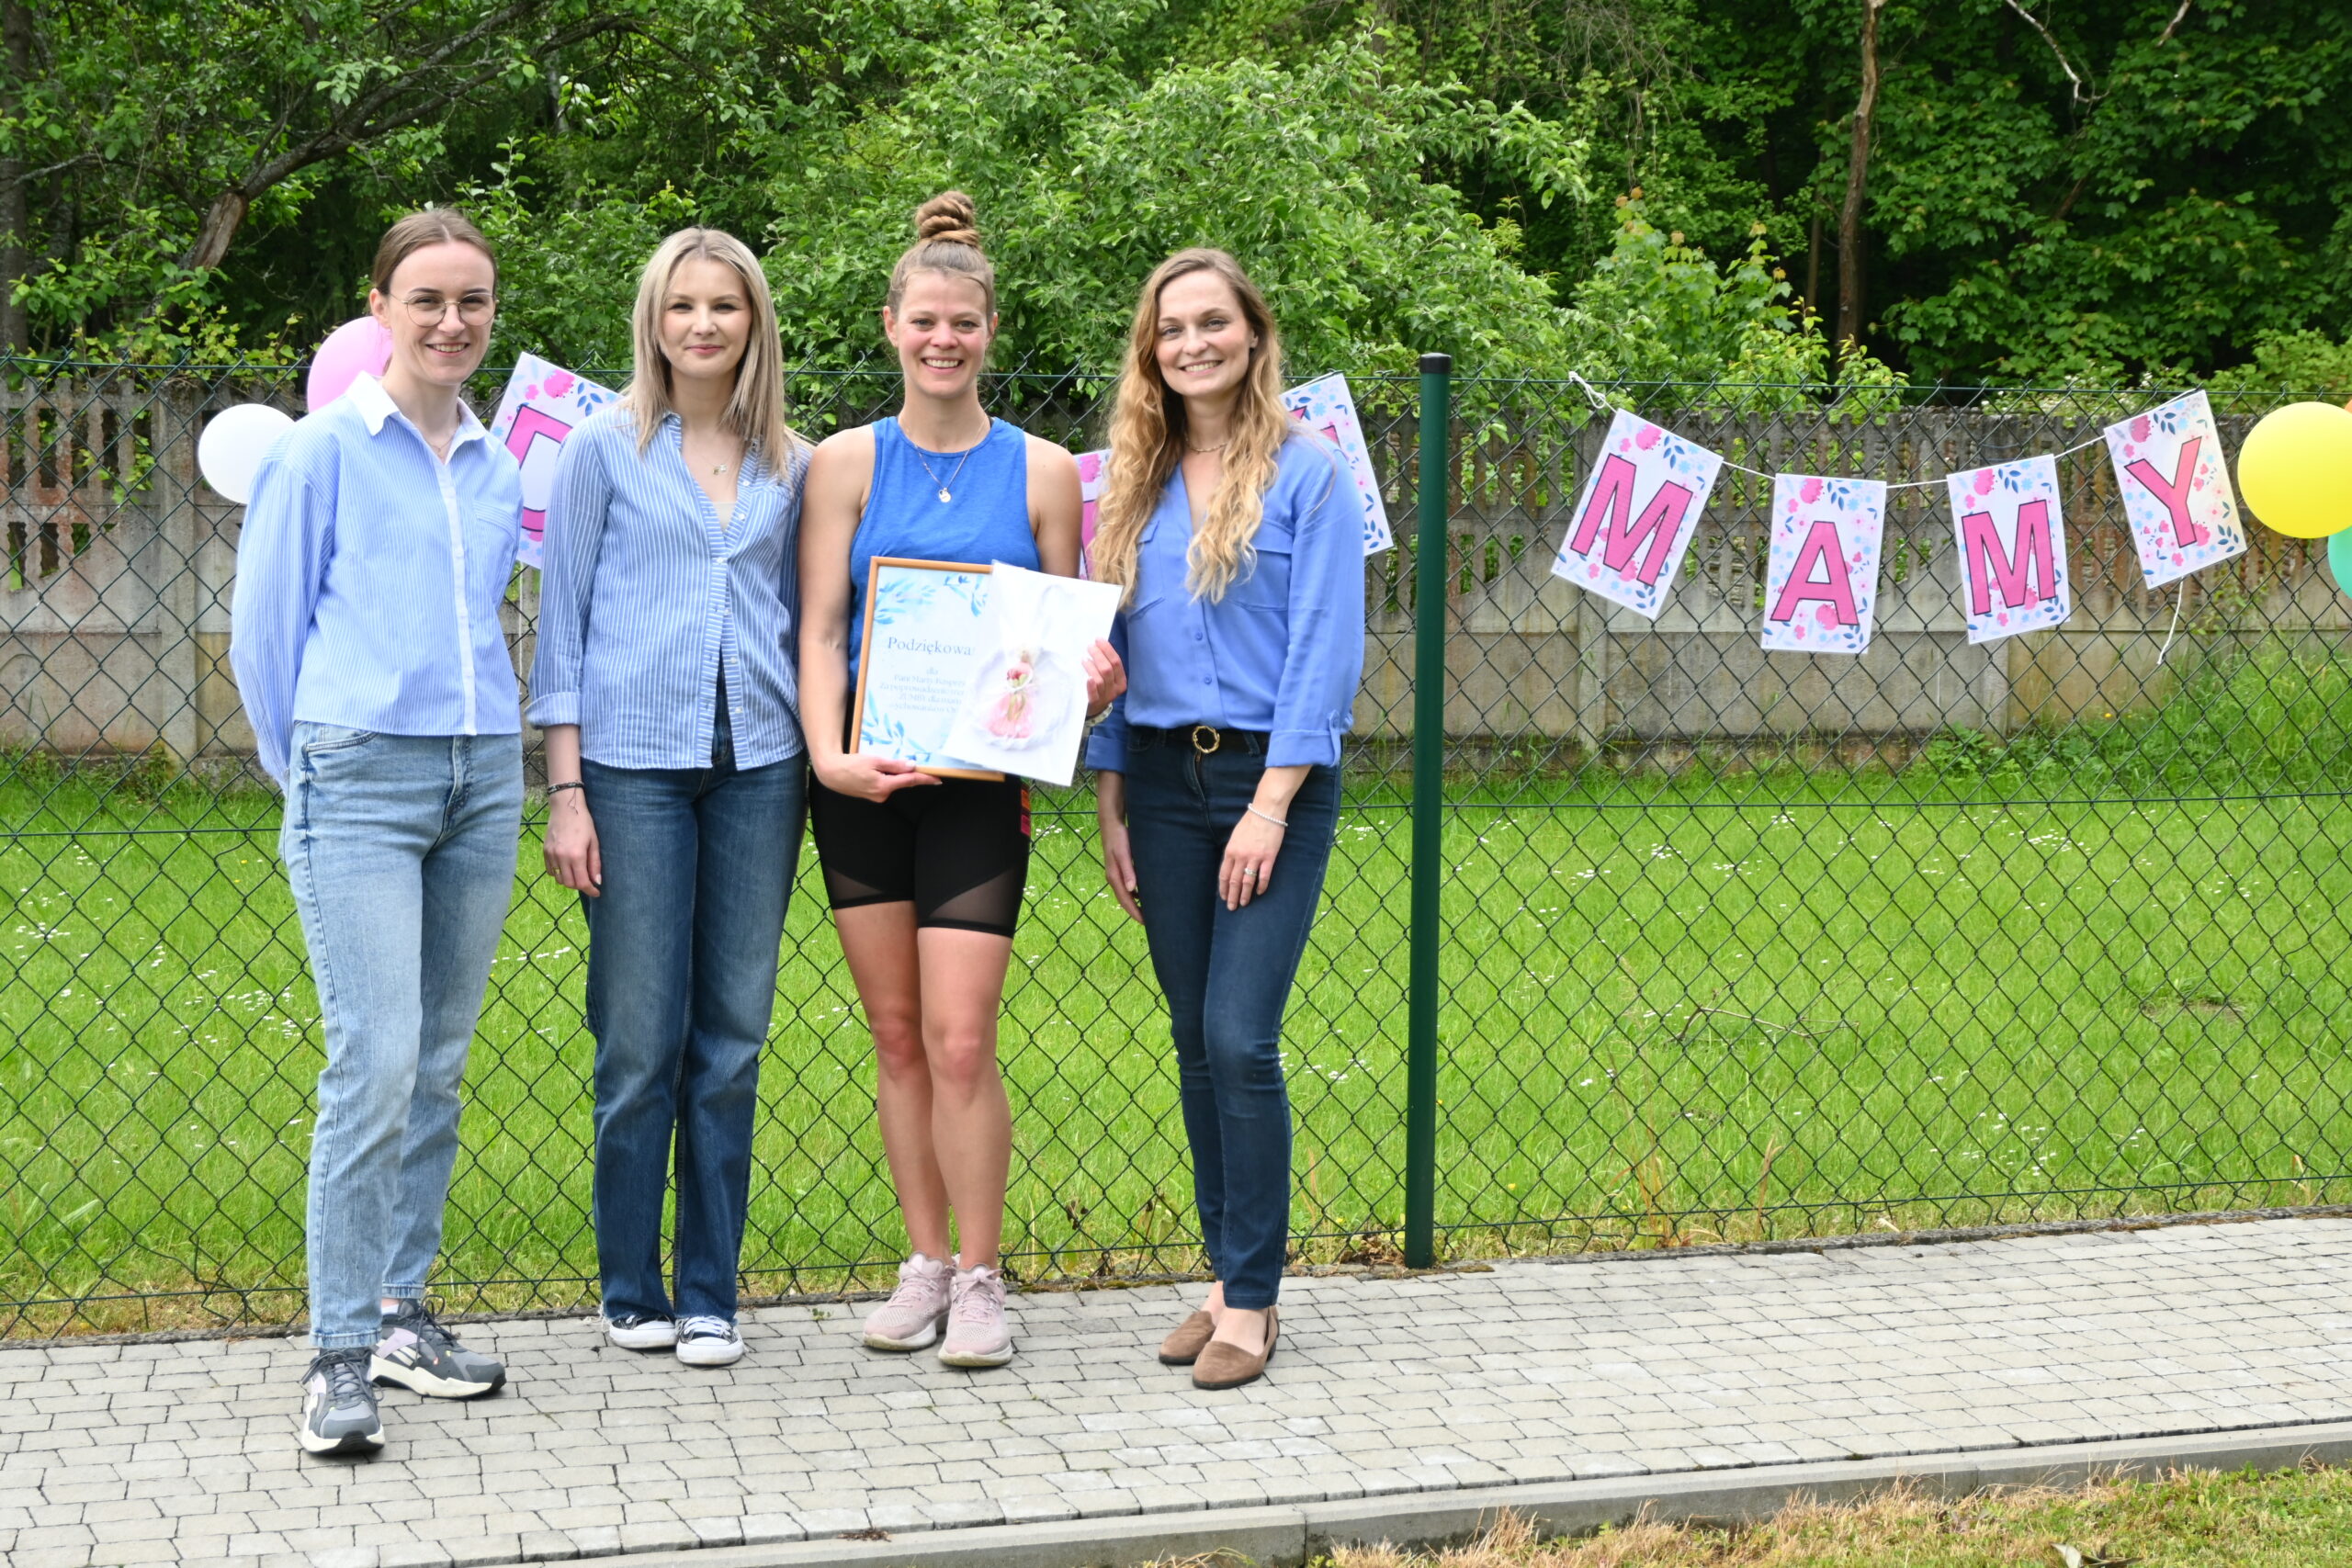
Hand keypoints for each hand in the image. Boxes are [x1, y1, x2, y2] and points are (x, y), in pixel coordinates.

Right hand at [543, 791, 601, 896]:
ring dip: (569, 880)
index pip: (582, 882)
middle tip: (588, 881)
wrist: (565, 808)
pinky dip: (559, 873)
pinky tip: (566, 867)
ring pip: (559, 879)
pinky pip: (551, 871)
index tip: (596, 892)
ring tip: (577, 873)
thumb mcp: (594, 842)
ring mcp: (551, 855)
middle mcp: (561, 857)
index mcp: (576, 855)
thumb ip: (595, 863)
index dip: (590, 890)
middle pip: (569, 884)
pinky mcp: (545, 852)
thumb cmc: (584, 823)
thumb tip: (597, 881)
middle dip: (580, 886)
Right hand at [814, 750, 939, 803]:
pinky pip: (884, 784)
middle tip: (915, 763)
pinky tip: (877, 769)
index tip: (938, 779)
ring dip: (894, 774)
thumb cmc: (850, 765)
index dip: (925, 779)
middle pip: (902, 782)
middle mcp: (882, 794)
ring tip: (882, 763)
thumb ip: (894, 765)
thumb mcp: (874, 761)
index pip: (910, 781)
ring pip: (892, 783)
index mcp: (885, 786)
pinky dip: (886, 777)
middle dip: (908, 774)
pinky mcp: (871, 795)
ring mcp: (876, 796)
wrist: (830, 773)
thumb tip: (912, 767)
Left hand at [1082, 639, 1125, 719]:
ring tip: (1084, 659)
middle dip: (1099, 655)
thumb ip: (1106, 664)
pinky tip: (1087, 678)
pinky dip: (1091, 685)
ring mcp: (1105, 697)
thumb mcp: (1108, 677)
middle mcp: (1115, 689)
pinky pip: (1094, 694)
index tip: (1098, 640)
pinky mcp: (1094, 703)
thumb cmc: (1100, 688)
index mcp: (1121, 681)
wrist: (1094, 709)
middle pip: (1108, 669)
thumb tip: (1099, 644)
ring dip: (1092, 667)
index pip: (1116, 662)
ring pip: (1101, 679)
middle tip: (1089, 647)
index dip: (1107, 649)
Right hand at [1100, 815, 1142, 922]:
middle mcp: (1114, 878)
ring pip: (1127, 894)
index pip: (1126, 901)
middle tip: (1150, 921)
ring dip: (1136, 904)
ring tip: (1149, 911)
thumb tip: (1132, 890)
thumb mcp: (1124, 853)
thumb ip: (1128, 871)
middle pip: (1125, 901)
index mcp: (1114, 877)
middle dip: (1136, 912)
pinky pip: (1128, 886)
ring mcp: (1116, 874)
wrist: (1111, 823)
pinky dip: (1136, 893)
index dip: (1135, 913)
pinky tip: (1144, 894)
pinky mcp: (1120, 868)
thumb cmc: (1119, 837)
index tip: (1146, 923)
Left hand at [1218, 808, 1284, 909]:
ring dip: (1245, 894)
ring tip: (1243, 904)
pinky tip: (1259, 893)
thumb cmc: (1250, 822)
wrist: (1266, 812)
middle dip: (1232, 895)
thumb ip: (1232, 851)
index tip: (1223, 897)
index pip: (1224, 874)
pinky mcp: (1268, 857)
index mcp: (1231, 851)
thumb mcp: (1235, 836)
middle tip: (1231, 907)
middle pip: (1234, 881)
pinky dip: (1261, 886)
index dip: (1223, 888)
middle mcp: (1241, 856)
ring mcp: (1255, 857)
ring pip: (1247, 881)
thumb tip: (1231, 865)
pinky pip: (1264, 876)